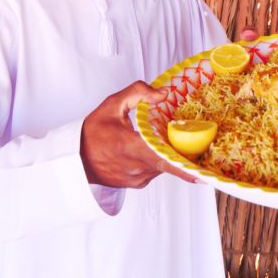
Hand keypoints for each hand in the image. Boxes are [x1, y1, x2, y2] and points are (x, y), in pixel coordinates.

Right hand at [80, 81, 196, 187]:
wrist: (75, 159)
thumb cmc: (92, 132)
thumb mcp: (112, 105)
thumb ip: (138, 93)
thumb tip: (163, 94)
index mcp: (131, 147)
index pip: (163, 159)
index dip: (183, 167)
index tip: (202, 173)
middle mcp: (137, 168)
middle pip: (169, 162)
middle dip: (184, 154)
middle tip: (201, 149)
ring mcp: (137, 179)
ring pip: (163, 166)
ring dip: (169, 155)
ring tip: (171, 141)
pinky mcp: (136, 184)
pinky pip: (155, 172)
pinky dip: (158, 162)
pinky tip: (154, 150)